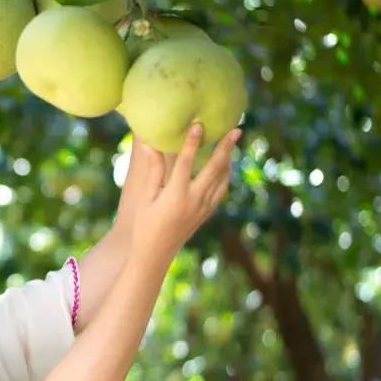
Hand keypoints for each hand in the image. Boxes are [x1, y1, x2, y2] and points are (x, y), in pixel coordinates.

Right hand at [128, 122, 239, 257]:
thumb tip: (150, 144)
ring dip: (229, 158)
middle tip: (236, 129)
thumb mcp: (146, 198)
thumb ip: (153, 170)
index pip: (186, 163)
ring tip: (233, 140)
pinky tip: (226, 163)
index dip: (192, 143)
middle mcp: (193, 201)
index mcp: (174, 196)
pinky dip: (226, 174)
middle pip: (214, 168)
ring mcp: (203, 208)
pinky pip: (221, 190)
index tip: (199, 125)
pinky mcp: (207, 213)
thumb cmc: (144, 225)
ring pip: (222, 178)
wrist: (155, 254)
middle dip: (225, 147)